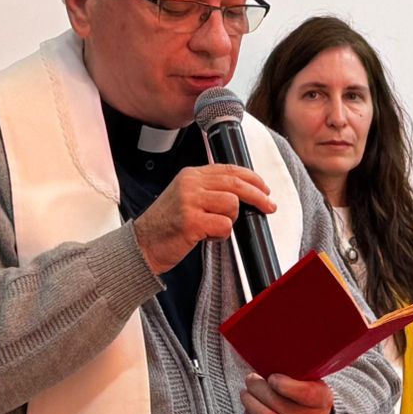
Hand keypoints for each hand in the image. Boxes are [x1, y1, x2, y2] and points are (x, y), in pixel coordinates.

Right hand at [133, 165, 274, 274]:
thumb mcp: (187, 197)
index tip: (265, 189)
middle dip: (258, 196)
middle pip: (236, 184)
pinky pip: (224, 225)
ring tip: (213, 227)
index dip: (253, 179)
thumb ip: (211, 190)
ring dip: (230, 220)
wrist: (143, 244)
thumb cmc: (168, 224)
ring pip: (232, 205)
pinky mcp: (191, 221)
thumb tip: (246, 192)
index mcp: (191, 175)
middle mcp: (190, 184)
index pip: (230, 169)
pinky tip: (206, 236)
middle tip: (270, 207)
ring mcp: (189, 201)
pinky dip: (221, 235)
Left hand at [240, 373, 332, 413]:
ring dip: (250, 403)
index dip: (283, 384)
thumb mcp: (314, 385)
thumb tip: (267, 366)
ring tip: (246, 393)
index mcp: (321, 402)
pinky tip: (249, 411)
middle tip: (250, 379)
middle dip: (258, 389)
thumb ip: (297, 376)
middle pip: (277, 404)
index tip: (272, 377)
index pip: (304, 393)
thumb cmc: (310, 401)